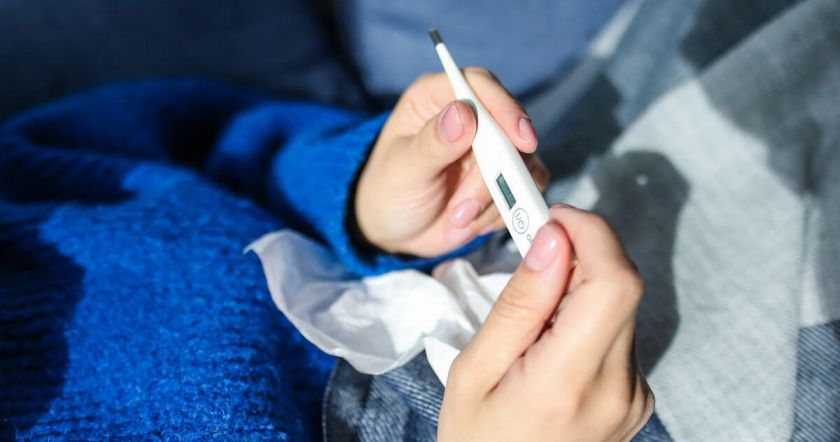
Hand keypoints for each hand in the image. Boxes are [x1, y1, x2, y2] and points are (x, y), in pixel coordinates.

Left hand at [354, 68, 548, 256]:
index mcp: (436, 98)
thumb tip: (464, 113)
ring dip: (495, 199)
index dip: (504, 107)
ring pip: (522, 163)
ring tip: (457, 219)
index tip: (521, 140)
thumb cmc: (389, 191)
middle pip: (507, 129)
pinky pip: (525, 189)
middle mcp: (469, 116)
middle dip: (492, 175)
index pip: (478, 84)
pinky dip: (503, 211)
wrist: (395, 231)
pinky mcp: (505, 176)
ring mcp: (491, 148)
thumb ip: (433, 143)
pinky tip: (473, 222)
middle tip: (462, 210)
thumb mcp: (404, 169)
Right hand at [437, 205, 653, 441]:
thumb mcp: (473, 371)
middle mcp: (618, 389)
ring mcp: (634, 396)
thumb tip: (553, 241)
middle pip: (622, 286)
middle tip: (533, 250)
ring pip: (620, 305)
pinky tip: (551, 342)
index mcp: (568, 383)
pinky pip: (618, 332)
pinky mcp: (637, 396)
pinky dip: (587, 317)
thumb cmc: (478, 440)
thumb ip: (519, 304)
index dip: (592, 233)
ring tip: (533, 317)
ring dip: (581, 288)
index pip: (614, 282)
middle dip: (580, 253)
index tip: (553, 217)